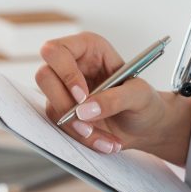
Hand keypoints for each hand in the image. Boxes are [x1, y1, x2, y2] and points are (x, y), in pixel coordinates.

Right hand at [35, 32, 190, 163]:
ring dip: (78, 128)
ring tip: (107, 139)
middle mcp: (72, 65)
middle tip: (87, 123)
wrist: (146, 127)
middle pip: (44, 77)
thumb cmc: (145, 102)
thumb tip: (84, 109)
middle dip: (64, 104)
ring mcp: (65, 90)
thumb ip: (115, 99)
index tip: (82, 96)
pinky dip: (82, 139)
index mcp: (89, 48)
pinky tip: (103, 143)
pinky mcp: (64, 112)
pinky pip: (61, 126)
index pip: (57, 51)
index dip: (65, 73)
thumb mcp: (139, 96)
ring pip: (52, 106)